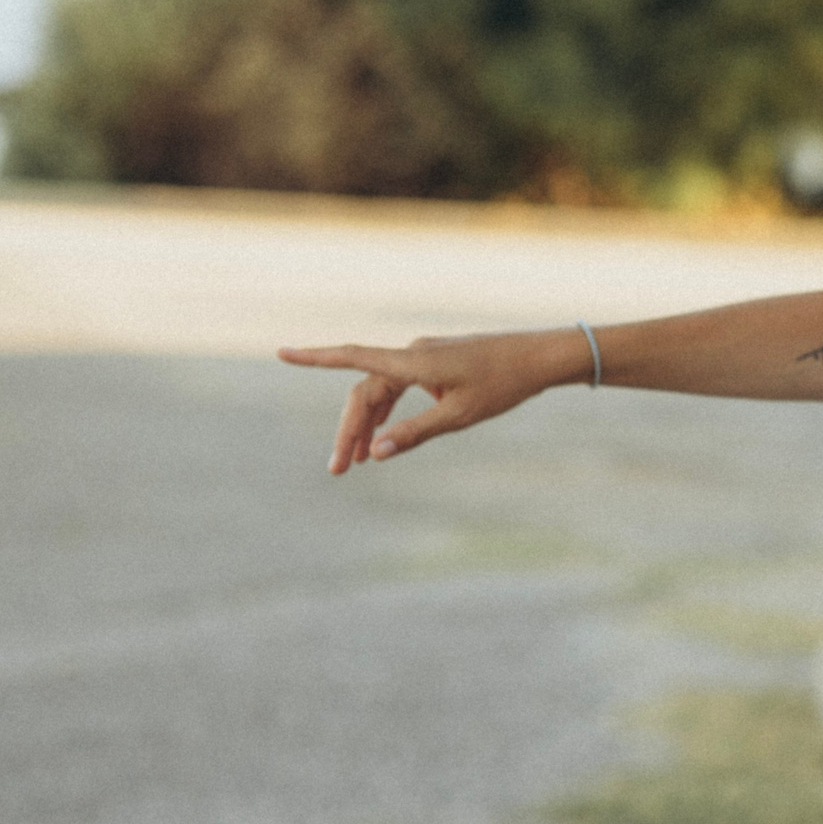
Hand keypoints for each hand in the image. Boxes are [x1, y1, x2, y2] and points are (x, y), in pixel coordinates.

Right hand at [278, 331, 581, 472]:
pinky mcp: (436, 362)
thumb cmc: (504, 384)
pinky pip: (399, 386)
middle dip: (348, 430)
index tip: (282, 353)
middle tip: (337, 470)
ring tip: (353, 462)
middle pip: (365, 390)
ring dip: (366, 424)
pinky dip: (387, 411)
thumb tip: (374, 453)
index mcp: (414, 362)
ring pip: (381, 390)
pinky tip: (383, 437)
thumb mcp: (460, 416)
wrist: (541, 357)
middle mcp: (413, 353)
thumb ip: (415, 433)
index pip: (352, 357)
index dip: (315, 357)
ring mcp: (424, 356)